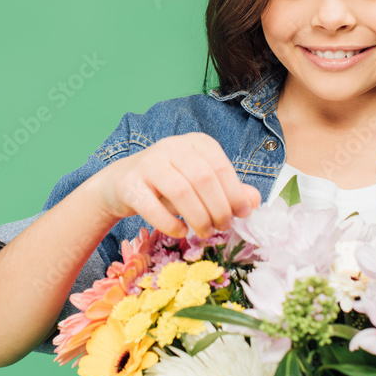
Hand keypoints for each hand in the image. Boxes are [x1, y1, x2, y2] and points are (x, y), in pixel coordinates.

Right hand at [92, 132, 261, 238]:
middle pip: (203, 178)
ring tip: (205, 233)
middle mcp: (171, 147)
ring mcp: (147, 163)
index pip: (220, 166)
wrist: (120, 182)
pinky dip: (170, 223)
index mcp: (194, 142)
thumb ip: (227, 190)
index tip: (242, 214)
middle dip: (218, 208)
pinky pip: (152, 207)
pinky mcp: (129, 184)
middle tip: (222, 228)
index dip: (235, 193)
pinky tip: (181, 231)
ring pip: (181, 191)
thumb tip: (254, 201)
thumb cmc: (167, 183)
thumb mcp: (199, 183)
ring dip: (198, 218)